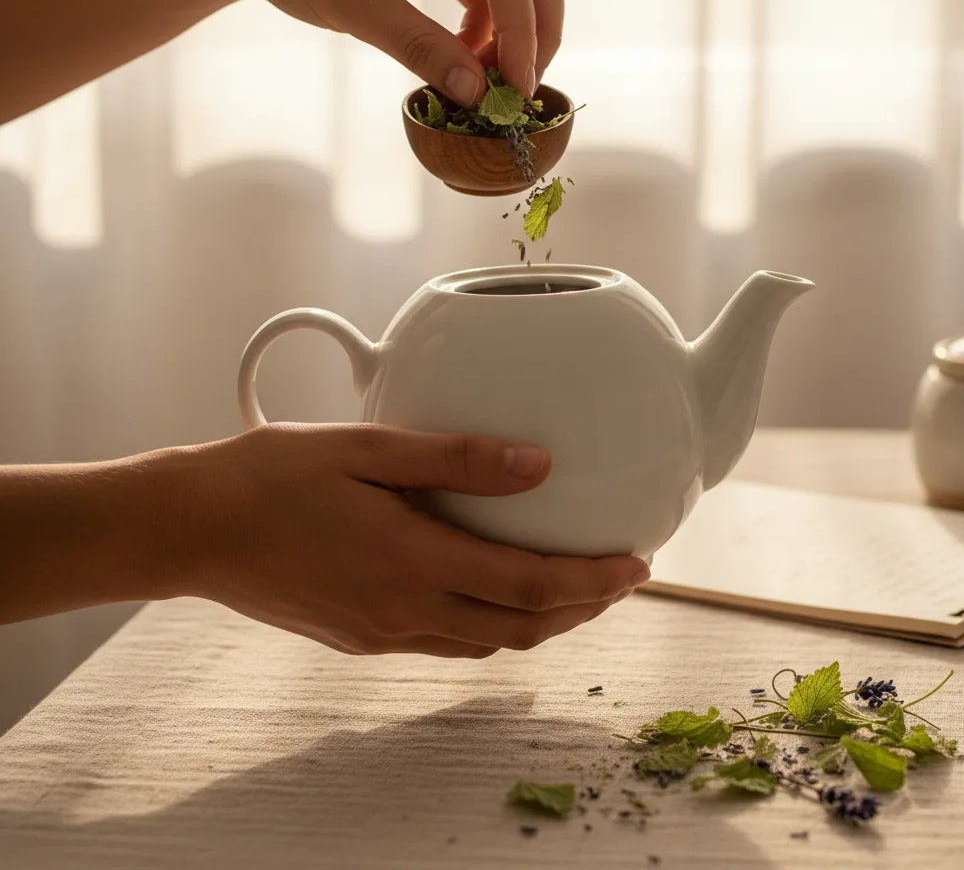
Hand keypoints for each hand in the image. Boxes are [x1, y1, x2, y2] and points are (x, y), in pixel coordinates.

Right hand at [164, 423, 648, 657]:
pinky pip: (445, 644)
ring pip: (485, 645)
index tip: (638, 566)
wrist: (194, 529)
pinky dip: (489, 627)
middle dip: (582, 611)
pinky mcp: (359, 637)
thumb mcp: (368, 450)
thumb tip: (538, 465)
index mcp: (412, 564)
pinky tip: (493, 596)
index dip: (593, 582)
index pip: (529, 586)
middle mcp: (404, 612)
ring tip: (573, 590)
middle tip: (620, 581)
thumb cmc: (273, 478)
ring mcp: (380, 633)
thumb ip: (458, 459)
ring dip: (539, 623)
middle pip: (519, 630)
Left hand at [209, 0, 563, 102]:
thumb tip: (477, 94)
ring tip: (489, 81)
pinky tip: (467, 56)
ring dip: (516, 29)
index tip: (516, 93)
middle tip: (520, 90)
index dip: (523, 36)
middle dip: (537, 30)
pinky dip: (491, 24)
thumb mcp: (354, 8)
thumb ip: (420, 49)